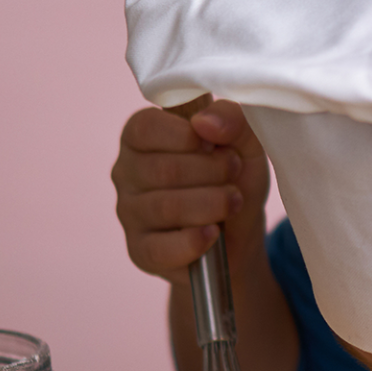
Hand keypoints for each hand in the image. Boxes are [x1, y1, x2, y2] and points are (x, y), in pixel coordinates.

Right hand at [110, 99, 270, 285]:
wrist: (240, 236)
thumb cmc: (233, 180)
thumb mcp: (245, 144)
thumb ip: (232, 119)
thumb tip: (205, 122)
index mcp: (141, 137)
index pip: (145, 127)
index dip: (188, 137)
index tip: (217, 145)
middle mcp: (126, 173)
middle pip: (162, 169)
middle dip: (212, 172)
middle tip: (234, 174)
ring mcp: (129, 213)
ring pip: (166, 207)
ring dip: (212, 204)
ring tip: (233, 202)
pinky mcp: (139, 251)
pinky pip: (161, 248)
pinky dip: (195, 241)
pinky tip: (213, 233)